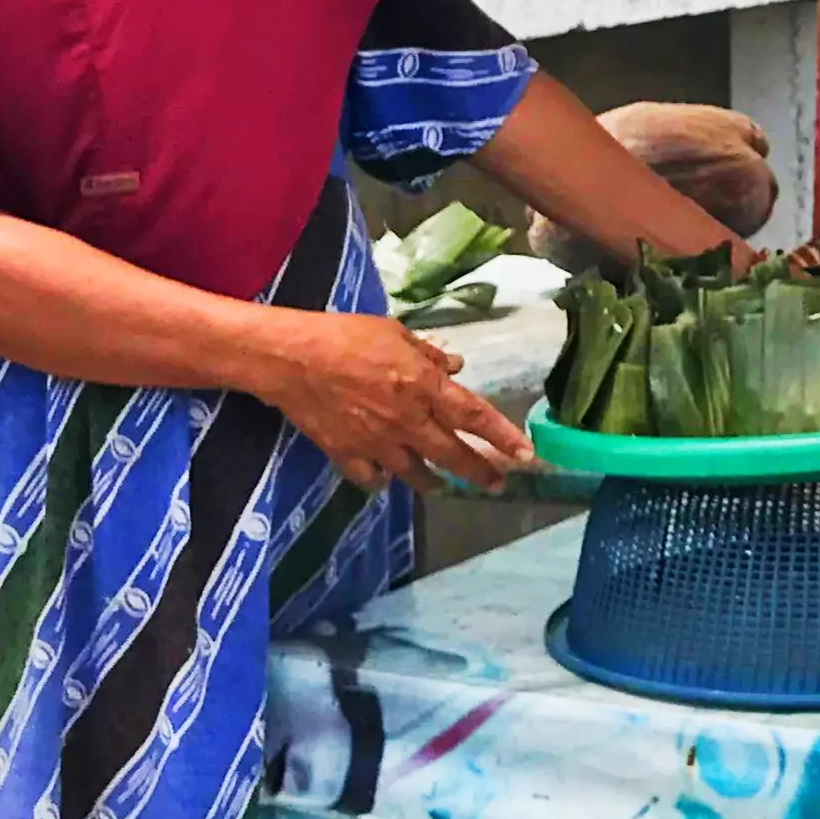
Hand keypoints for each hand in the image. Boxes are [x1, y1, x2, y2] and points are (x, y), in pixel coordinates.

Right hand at [247, 312, 534, 492]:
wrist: (291, 358)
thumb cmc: (344, 335)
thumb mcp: (392, 332)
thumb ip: (428, 354)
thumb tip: (456, 367)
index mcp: (424, 387)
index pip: (475, 417)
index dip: (504, 437)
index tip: (527, 455)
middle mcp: (408, 421)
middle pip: (453, 455)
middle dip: (480, 471)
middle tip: (497, 483)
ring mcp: (378, 442)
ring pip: (416, 473)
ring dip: (435, 481)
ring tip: (445, 486)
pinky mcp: (348, 454)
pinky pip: (372, 477)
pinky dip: (381, 480)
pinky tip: (384, 478)